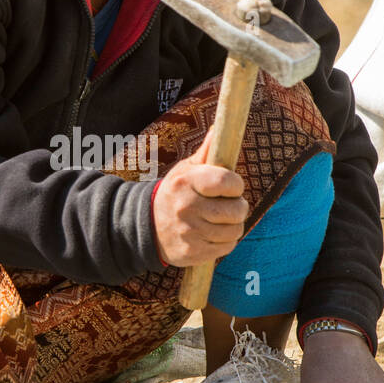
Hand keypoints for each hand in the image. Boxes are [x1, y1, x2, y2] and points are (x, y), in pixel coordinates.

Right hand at [152, 128, 247, 266]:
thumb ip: (205, 153)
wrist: (145, 227)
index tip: (231, 187)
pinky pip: (226, 248)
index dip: (236, 185)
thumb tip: (218, 129)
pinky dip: (225, 242)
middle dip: (238, 207)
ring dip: (233, 226)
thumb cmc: (174, 194)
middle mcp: (187, 207)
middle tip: (228, 205)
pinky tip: (213, 234)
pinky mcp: (192, 253)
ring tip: (221, 220)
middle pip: (237, 210)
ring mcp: (189, 232)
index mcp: (186, 182)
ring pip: (235, 231)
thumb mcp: (184, 171)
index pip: (228, 181)